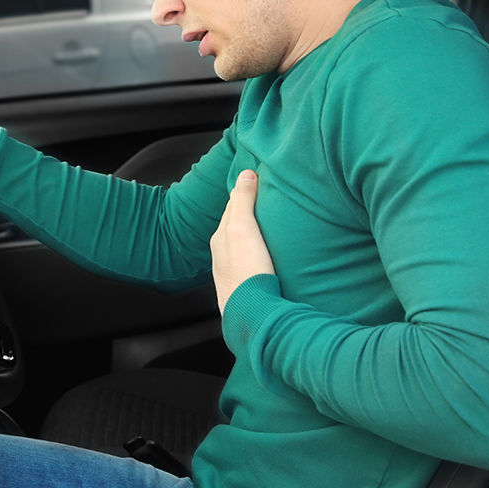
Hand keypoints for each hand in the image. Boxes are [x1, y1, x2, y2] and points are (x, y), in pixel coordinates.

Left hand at [210, 170, 275, 312]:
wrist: (252, 313)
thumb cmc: (247, 270)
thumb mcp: (243, 228)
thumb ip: (243, 200)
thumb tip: (246, 173)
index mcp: (222, 237)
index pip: (233, 207)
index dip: (245, 192)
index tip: (257, 181)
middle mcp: (222, 254)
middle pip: (235, 226)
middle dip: (247, 213)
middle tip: (264, 200)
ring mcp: (232, 273)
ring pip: (242, 246)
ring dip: (252, 235)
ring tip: (267, 227)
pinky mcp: (244, 288)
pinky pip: (249, 263)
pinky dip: (255, 253)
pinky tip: (266, 257)